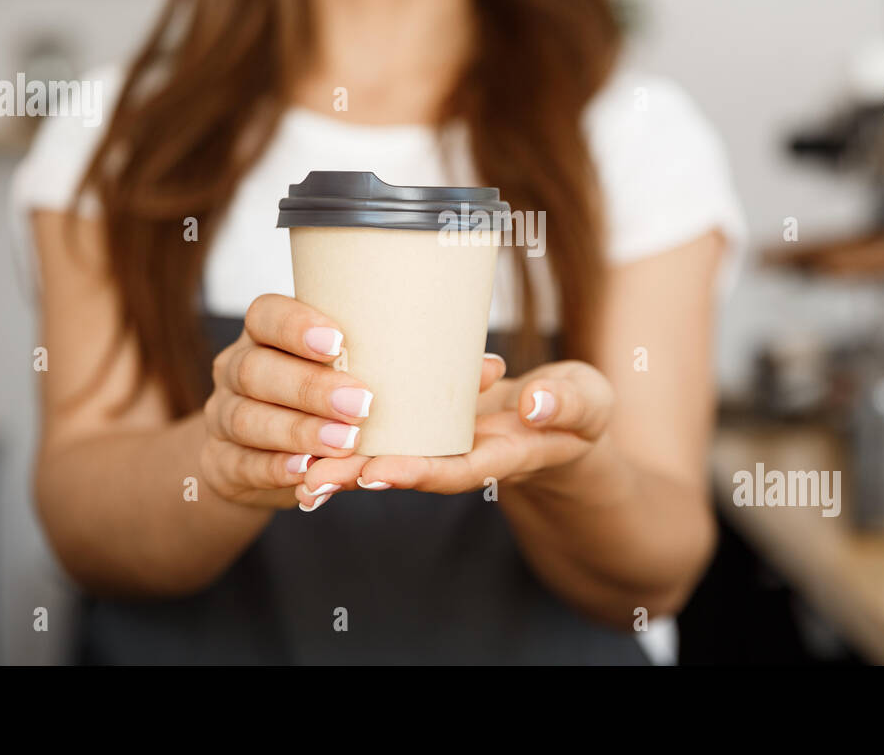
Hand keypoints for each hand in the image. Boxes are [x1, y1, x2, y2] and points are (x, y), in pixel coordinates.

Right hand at [200, 294, 376, 508]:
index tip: (339, 342)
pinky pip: (242, 464)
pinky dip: (276, 467)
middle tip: (360, 403)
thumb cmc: (320, 399)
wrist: (259, 458)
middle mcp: (235, 370)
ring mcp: (222, 417)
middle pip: (255, 369)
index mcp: (262, 335)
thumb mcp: (334, 370)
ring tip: (344, 443)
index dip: (296, 326)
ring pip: (247, 418)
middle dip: (310, 387)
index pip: (265, 315)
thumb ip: (360, 359)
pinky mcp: (221, 463)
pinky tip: (307, 470)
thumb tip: (423, 350)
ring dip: (299, 431)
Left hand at [294, 360, 613, 509]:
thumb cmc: (578, 409)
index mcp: (506, 454)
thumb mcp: (588, 403)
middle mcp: (465, 456)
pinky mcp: (426, 423)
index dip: (417, 472)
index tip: (375, 473)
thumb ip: (568, 404)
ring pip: (387, 455)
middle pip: (408, 470)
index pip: (458, 468)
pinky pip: (385, 433)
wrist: (562, 419)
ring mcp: (442, 443)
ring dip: (342, 463)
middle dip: (359, 476)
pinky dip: (350, 434)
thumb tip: (536, 405)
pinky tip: (308, 432)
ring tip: (295, 468)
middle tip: (310, 481)